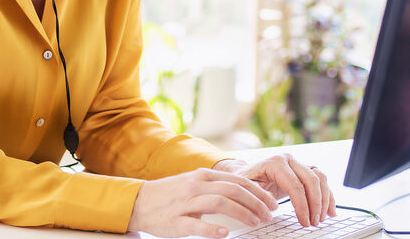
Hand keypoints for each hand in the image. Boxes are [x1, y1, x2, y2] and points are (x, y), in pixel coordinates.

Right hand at [128, 167, 278, 237]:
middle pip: (232, 190)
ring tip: (254, 222)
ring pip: (219, 203)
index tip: (271, 202)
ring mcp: (185, 203)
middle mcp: (196, 186)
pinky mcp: (176, 221)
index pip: (237, 180)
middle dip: (255, 202)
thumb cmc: (170, 195)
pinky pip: (196, 224)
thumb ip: (216, 186)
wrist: (138, 202)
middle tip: (268, 214)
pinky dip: (212, 228)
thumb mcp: (193, 183)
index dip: (258, 191)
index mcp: (202, 176)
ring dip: (241, 213)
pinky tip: (225, 233)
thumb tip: (245, 193)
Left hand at [213, 155, 335, 226]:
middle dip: (315, 204)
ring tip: (320, 218)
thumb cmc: (244, 182)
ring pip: (320, 178)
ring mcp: (298, 164)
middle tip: (313, 222)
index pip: (295, 185)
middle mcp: (289, 160)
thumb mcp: (245, 188)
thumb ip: (256, 194)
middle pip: (312, 180)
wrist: (245, 173)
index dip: (302, 205)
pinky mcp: (304, 170)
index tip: (304, 221)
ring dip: (324, 200)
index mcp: (275, 162)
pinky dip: (328, 196)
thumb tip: (270, 206)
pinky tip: (330, 211)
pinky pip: (322, 180)